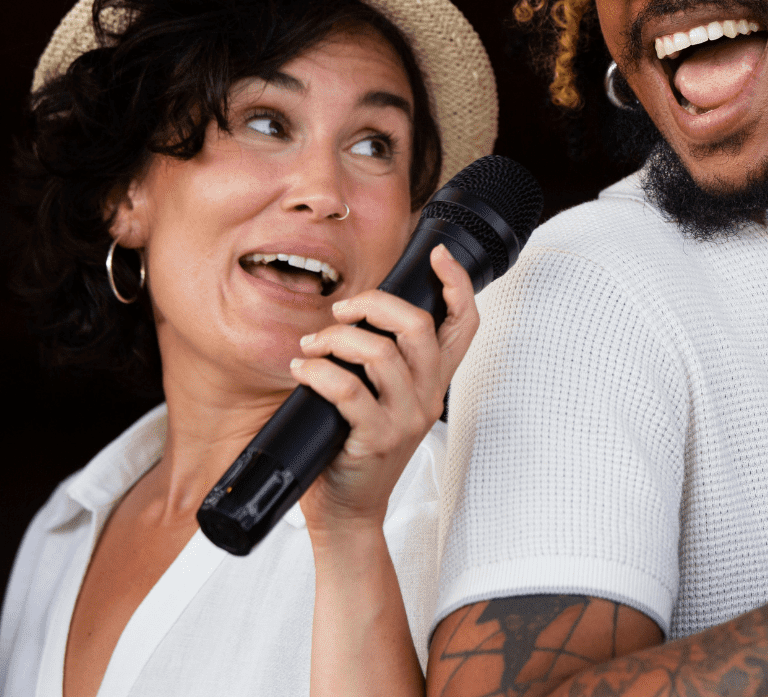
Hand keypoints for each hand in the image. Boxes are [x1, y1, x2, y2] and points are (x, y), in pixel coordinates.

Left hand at [289, 243, 478, 532]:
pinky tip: (302, 370)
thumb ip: (379, 363)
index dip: (458, 284)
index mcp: (433, 382)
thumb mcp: (381, 400)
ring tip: (312, 347)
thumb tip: (351, 314)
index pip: (465, 325)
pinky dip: (318, 371)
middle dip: (374, 304)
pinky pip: (348, 390)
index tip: (437, 255)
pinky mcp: (376, 439)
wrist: (348, 512)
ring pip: (381, 353)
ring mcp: (405, 420)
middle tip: (341, 312)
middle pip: (419, 327)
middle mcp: (427, 397)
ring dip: (337, 339)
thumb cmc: (354, 450)